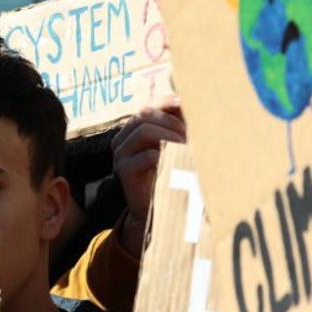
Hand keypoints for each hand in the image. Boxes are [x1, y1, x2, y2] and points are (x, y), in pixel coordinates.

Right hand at [113, 95, 185, 257]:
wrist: (159, 210)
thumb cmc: (171, 175)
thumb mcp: (174, 146)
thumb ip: (178, 127)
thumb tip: (187, 104)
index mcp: (132, 132)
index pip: (146, 106)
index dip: (165, 102)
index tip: (184, 104)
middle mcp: (121, 141)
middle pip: (144, 114)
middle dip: (171, 122)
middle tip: (191, 136)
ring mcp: (120, 155)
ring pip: (144, 130)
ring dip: (171, 136)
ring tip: (187, 149)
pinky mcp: (125, 172)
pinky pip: (148, 155)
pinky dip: (169, 156)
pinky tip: (182, 163)